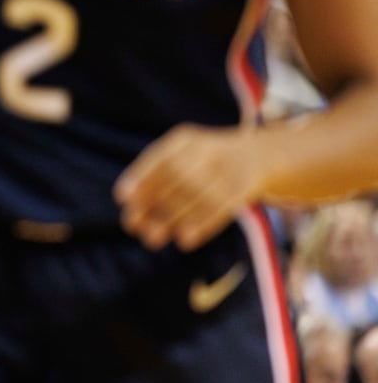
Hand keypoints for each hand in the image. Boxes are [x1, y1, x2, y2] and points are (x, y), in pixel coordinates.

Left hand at [114, 124, 266, 250]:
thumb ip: (157, 181)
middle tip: (133, 228)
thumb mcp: (184, 159)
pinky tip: (184, 242)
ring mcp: (230, 165)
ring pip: (197, 193)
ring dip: (172, 218)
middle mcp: (207, 149)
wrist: (261, 155)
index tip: (122, 197)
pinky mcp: (248, 185)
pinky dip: (201, 224)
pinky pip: (222, 206)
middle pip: (176, 177)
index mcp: (185, 140)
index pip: (160, 158)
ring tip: (151, 239)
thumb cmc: (206, 164)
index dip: (140, 177)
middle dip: (152, 204)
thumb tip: (130, 212)